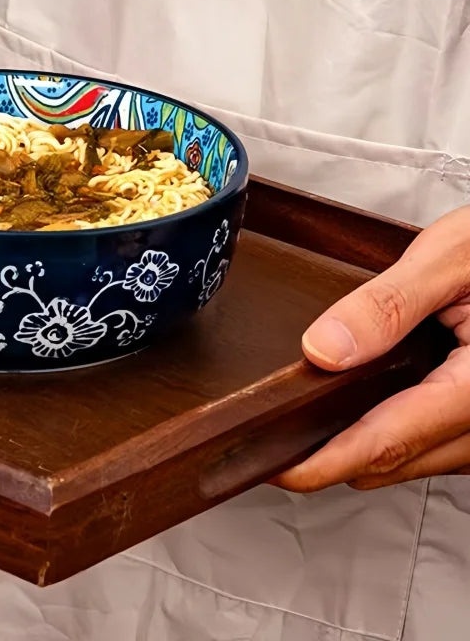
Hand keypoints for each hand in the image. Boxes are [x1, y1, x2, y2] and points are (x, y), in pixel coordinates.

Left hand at [273, 206, 469, 491]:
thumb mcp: (452, 258)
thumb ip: (387, 305)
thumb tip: (324, 348)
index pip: (391, 440)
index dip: (327, 459)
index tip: (279, 467)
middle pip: (399, 460)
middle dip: (335, 456)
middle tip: (274, 439)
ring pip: (419, 459)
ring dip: (368, 447)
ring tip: (309, 422)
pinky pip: (440, 443)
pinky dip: (397, 432)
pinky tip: (364, 406)